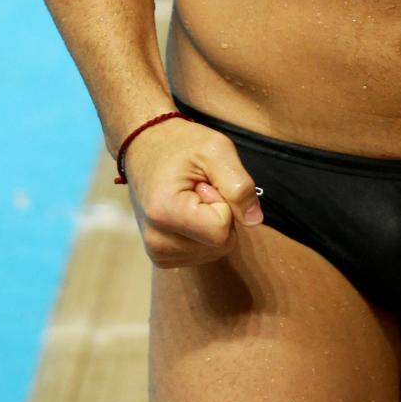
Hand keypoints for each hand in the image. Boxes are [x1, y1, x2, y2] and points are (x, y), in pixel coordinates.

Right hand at [121, 118, 264, 267]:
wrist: (145, 147)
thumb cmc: (181, 144)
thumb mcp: (217, 150)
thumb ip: (239, 185)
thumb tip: (255, 220)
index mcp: (165, 213)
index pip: (221, 231)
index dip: (225, 203)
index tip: (205, 183)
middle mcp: (157, 241)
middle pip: (220, 245)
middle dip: (220, 214)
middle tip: (200, 188)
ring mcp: (157, 253)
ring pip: (215, 251)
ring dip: (212, 223)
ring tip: (191, 197)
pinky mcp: (161, 257)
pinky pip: (203, 254)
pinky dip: (203, 233)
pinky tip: (187, 211)